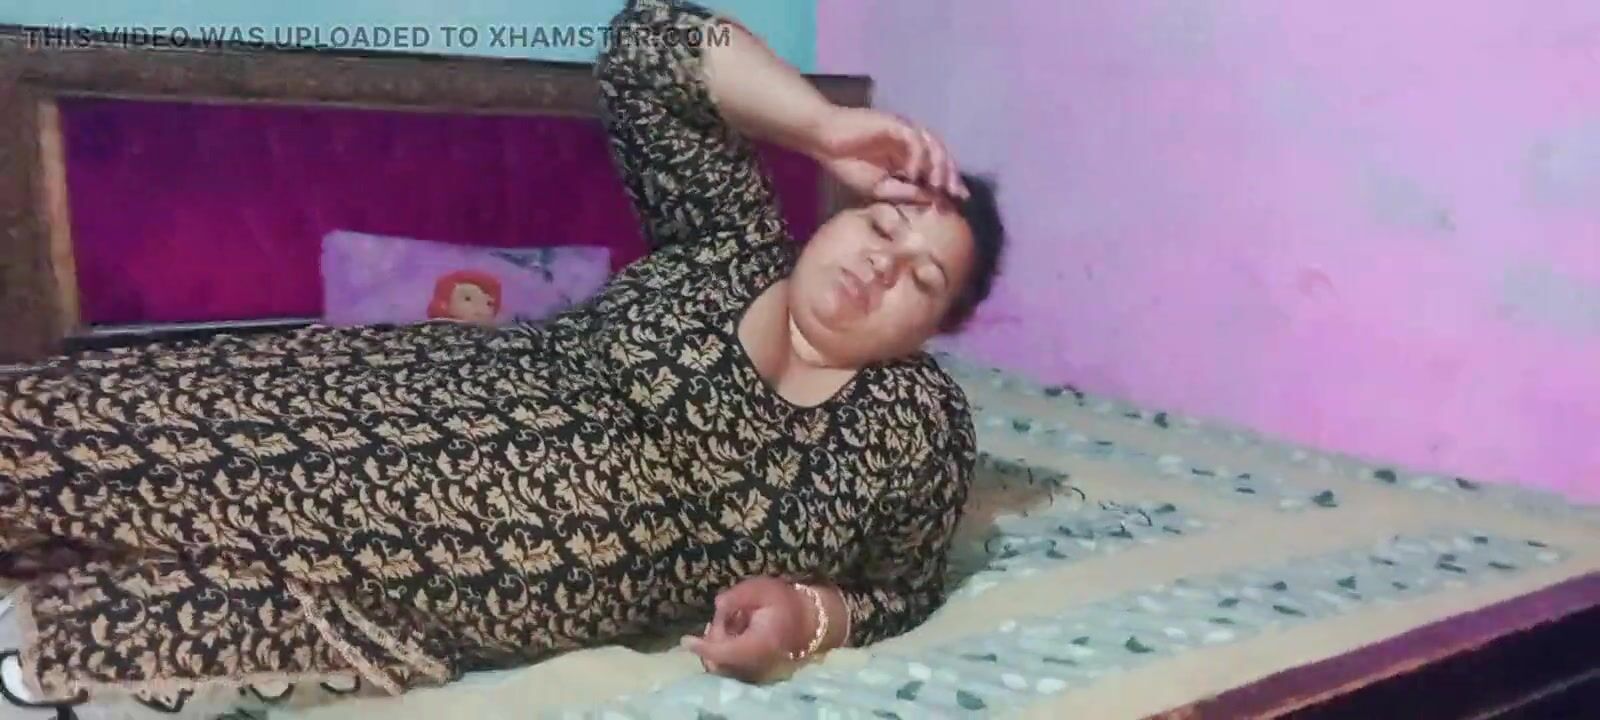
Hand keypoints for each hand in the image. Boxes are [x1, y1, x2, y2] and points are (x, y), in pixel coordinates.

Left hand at [682, 577, 811, 681]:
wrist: (809, 619)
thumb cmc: (785, 601)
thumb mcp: (761, 589)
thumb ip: (736, 597)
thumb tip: (717, 607)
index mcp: (759, 643)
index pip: (724, 652)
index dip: (703, 647)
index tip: (686, 640)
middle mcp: (756, 663)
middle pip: (719, 661)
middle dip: (712, 639)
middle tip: (723, 616)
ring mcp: (755, 669)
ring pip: (722, 664)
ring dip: (718, 643)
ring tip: (733, 620)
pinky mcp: (752, 669)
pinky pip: (729, 664)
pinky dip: (725, 648)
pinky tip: (736, 629)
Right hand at [810, 107, 969, 203]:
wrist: (824, 142)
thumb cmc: (848, 164)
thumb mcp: (878, 188)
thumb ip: (904, 192)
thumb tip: (931, 199)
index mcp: (908, 156)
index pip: (937, 166)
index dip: (950, 181)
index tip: (959, 200)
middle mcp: (911, 141)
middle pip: (942, 154)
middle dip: (950, 174)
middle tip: (955, 193)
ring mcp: (904, 130)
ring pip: (933, 144)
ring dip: (938, 165)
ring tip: (936, 185)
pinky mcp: (894, 124)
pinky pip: (914, 139)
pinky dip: (918, 156)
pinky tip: (913, 174)